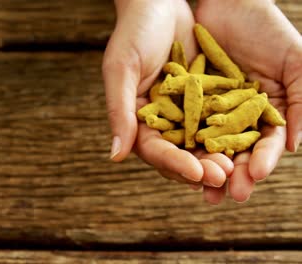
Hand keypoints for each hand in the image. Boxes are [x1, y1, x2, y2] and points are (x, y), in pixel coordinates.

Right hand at [103, 0, 232, 202]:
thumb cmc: (134, 32)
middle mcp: (162, 120)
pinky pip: (220, 119)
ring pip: (202, 142)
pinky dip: (232, 132)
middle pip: (180, 153)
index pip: (154, 150)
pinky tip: (248, 141)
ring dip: (218, 156)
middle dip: (200, 167)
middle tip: (222, 176)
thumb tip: (115, 156)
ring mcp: (186, 110)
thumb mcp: (122, 69)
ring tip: (237, 166)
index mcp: (138, 118)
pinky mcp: (206, 98)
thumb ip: (120, 111)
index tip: (195, 173)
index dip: (173, 164)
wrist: (160, 3)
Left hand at [195, 0, 301, 201]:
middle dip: (232, 173)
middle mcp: (236, 117)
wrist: (228, 3)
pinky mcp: (184, 102)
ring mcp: (209, 111)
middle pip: (234, 152)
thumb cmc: (268, 29)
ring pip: (205, 145)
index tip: (255, 175)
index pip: (264, 144)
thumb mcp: (295, 62)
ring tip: (200, 184)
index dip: (261, 160)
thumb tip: (297, 147)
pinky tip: (176, 156)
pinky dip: (180, 141)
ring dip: (204, 165)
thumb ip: (301, 103)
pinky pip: (180, 125)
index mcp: (265, 112)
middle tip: (227, 194)